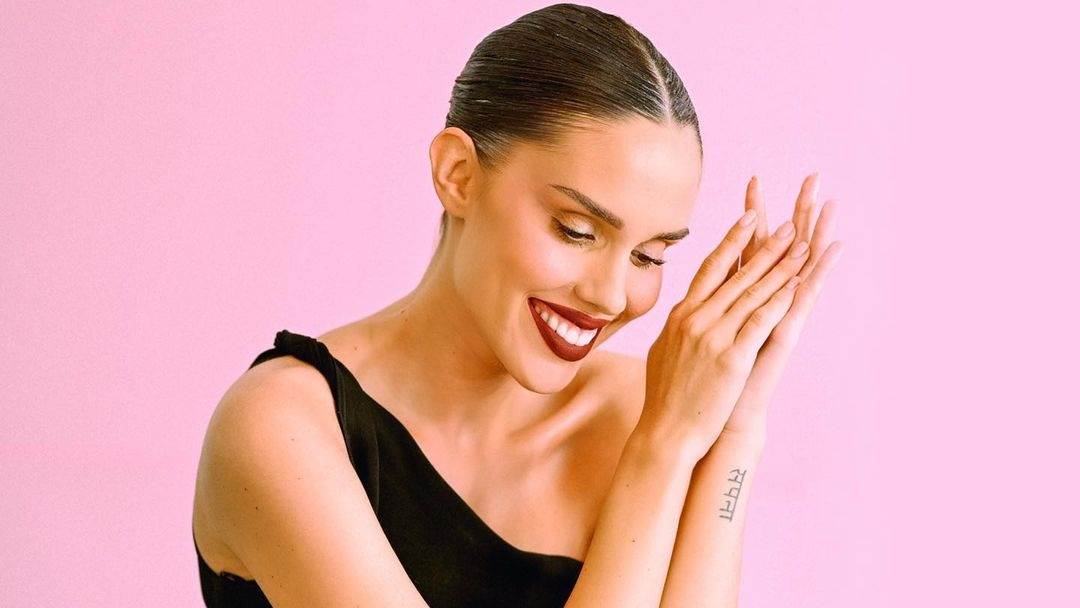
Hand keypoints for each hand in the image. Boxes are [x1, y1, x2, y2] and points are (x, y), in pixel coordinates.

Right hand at [636, 197, 810, 462]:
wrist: (665, 432)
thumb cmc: (664, 397)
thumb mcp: (664, 351)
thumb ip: (677, 326)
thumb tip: (681, 311)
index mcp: (680, 314)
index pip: (710, 267)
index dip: (732, 240)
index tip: (750, 216)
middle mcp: (695, 318)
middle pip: (737, 274)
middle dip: (766, 247)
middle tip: (788, 224)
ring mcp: (713, 336)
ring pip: (753, 293)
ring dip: (780, 267)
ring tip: (802, 245)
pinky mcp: (731, 358)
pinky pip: (760, 322)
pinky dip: (779, 301)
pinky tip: (797, 284)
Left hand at [718, 173, 844, 448]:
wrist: (721, 421)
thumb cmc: (708, 384)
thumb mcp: (697, 336)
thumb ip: (698, 310)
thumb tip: (688, 292)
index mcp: (740, 300)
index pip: (749, 246)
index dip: (752, 215)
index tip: (754, 181)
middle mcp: (764, 303)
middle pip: (781, 246)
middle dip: (794, 211)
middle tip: (811, 177)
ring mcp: (779, 316)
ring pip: (800, 264)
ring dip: (816, 233)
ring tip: (830, 201)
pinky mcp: (786, 333)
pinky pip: (804, 295)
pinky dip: (818, 271)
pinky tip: (832, 247)